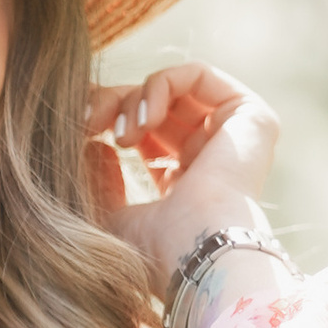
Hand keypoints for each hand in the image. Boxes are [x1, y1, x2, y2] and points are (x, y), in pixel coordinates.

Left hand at [82, 63, 280, 295]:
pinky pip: (197, 74)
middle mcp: (216, 158)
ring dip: (132, 100)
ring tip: (121, 135)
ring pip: (172, 89)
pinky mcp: (251, 116)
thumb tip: (93, 146)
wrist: (195, 253)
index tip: (76, 130)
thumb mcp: (107, 215)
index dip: (108, 121)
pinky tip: (144, 120)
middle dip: (114, 106)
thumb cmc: (152, 251)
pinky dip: (160, 86)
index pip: (146, 135)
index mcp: (188, 185)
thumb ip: (96, 180)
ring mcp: (236, 137)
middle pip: (156, 107)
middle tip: (86, 124)